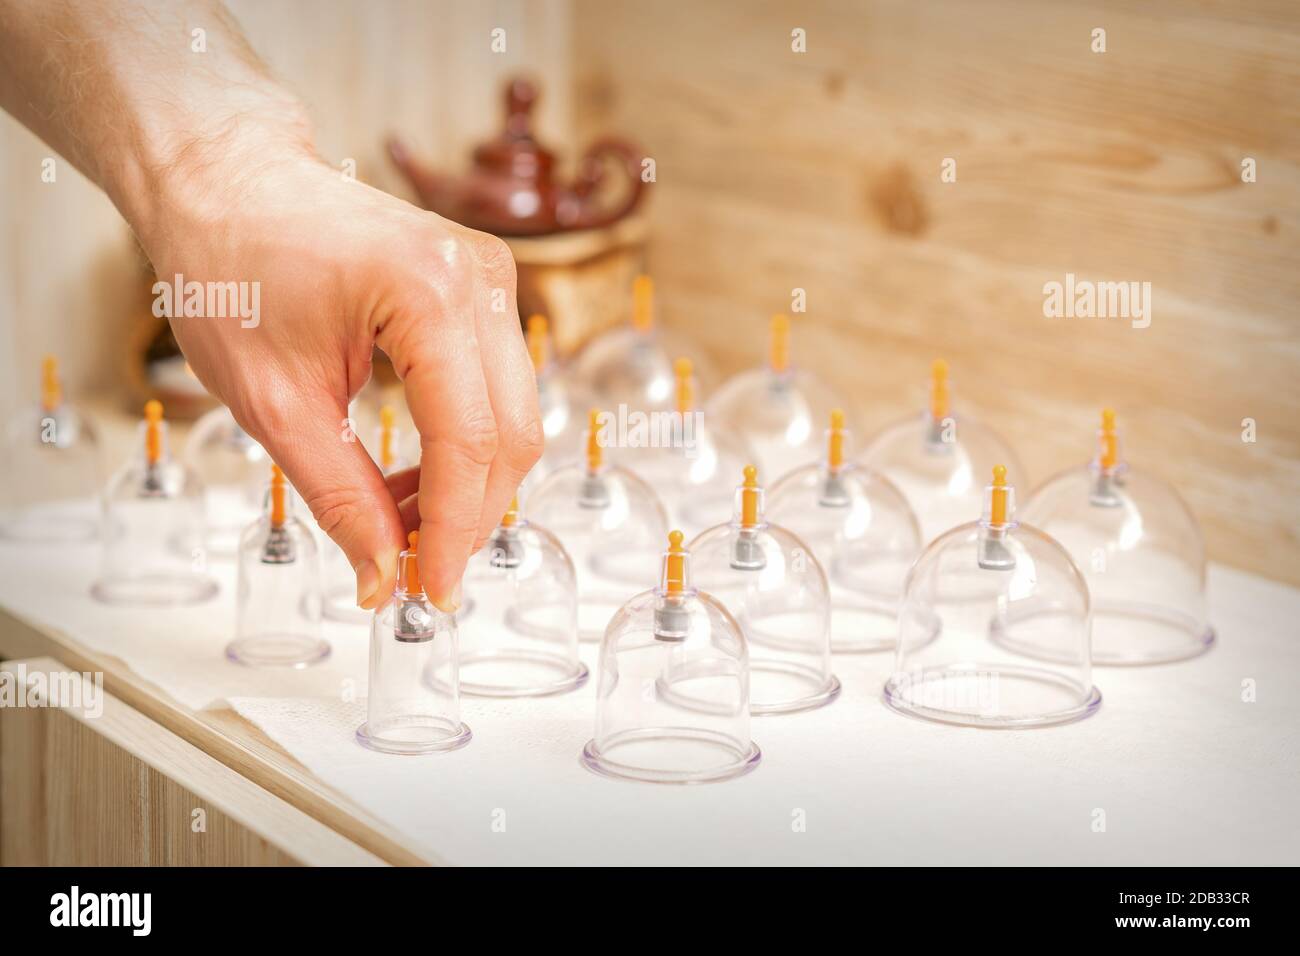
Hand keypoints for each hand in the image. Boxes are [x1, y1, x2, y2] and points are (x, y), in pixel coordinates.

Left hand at [143, 148, 541, 611]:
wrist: (228, 181)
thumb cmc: (232, 268)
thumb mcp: (273, 403)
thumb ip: (340, 496)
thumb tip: (384, 578)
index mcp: (428, 293)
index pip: (467, 441)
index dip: (453, 528)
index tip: (432, 590)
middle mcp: (481, 278)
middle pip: (511, 434)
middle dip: (469, 515)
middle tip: (415, 570)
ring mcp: (492, 278)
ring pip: (514, 417)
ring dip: (468, 485)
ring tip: (399, 522)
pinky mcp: (484, 288)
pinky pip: (496, 388)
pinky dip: (463, 445)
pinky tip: (413, 476)